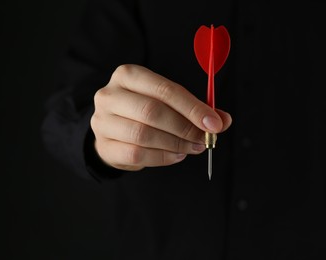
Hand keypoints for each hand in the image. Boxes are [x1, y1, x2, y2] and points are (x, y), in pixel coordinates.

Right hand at [91, 64, 231, 170]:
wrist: (111, 129)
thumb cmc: (142, 111)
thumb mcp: (166, 102)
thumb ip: (193, 108)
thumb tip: (223, 120)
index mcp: (128, 75)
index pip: (165, 90)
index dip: (193, 108)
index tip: (214, 123)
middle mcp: (110, 95)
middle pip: (152, 111)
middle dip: (185, 128)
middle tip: (204, 140)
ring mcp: (102, 121)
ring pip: (143, 135)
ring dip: (175, 144)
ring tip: (193, 148)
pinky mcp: (103, 145)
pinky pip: (136, 154)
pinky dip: (162, 157)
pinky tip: (176, 155)